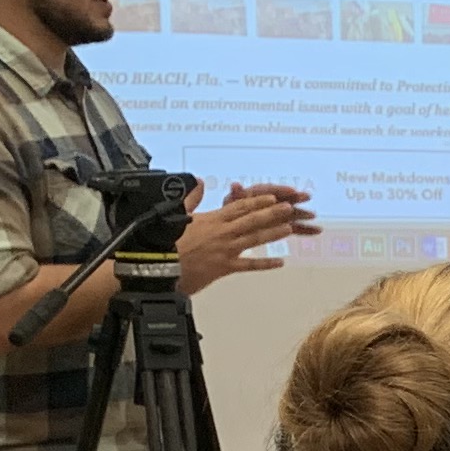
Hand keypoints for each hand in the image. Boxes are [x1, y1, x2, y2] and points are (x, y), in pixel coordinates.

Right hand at [176, 183, 316, 291]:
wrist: (159, 265)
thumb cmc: (168, 242)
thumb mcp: (180, 214)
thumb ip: (192, 198)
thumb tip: (200, 182)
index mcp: (213, 219)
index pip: (240, 207)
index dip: (258, 201)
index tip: (273, 197)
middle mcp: (223, 233)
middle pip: (252, 220)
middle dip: (272, 213)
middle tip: (290, 208)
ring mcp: (226, 250)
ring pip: (254, 239)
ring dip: (273, 233)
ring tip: (289, 228)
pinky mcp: (225, 267)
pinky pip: (249, 265)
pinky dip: (265, 264)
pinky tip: (279, 262)